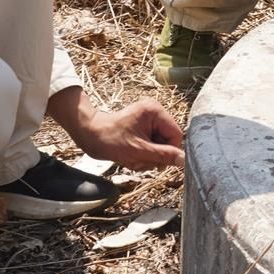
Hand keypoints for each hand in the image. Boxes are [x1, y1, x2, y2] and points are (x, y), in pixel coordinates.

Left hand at [48, 88, 185, 169]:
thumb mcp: (139, 150)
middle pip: (168, 140)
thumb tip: (184, 160)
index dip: (170, 151)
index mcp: (155, 111)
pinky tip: (131, 156)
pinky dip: (143, 155)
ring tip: (133, 158)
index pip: (176, 134)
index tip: (158, 162)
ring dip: (148, 157)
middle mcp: (154, 112)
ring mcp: (148, 120)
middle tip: (140, 160)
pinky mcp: (143, 127)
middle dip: (155, 155)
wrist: (89, 135)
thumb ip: (163, 155)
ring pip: (159, 145)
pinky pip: (151, 145)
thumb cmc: (110, 140)